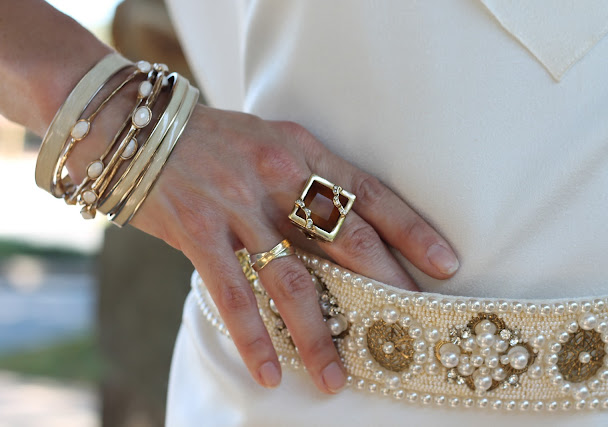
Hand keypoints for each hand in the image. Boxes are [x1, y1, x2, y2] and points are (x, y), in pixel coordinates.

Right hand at [132, 105, 458, 393]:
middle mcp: (277, 175)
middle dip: (386, 287)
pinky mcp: (199, 232)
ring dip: (318, 335)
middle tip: (411, 329)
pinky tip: (269, 372)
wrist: (136, 127)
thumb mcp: (268, 140)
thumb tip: (342, 227)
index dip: (411, 228)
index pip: (369, 192)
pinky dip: (254, 337)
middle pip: (346, 240)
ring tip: (336, 379)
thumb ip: (303, 177)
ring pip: (293, 280)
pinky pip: (234, 294)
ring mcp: (238, 205)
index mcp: (302, 150)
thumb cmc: (213, 138)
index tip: (445, 262)